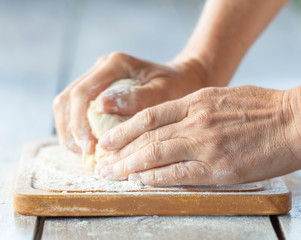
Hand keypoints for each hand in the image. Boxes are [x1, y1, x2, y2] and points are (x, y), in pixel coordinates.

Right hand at [53, 52, 207, 153]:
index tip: (90, 149)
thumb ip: (137, 97)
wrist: (182, 80)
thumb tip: (101, 105)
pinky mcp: (98, 90)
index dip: (79, 123)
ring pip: (66, 104)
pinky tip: (86, 146)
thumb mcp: (164, 92)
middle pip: (67, 98)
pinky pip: (75, 109)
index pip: (82, 93)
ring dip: (69, 131)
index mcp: (115, 64)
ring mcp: (98, 77)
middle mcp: (102, 67)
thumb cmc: (177, 87)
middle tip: (84, 156)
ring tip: (83, 154)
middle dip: (71, 130)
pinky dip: (75, 129)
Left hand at [95, 85, 300, 185]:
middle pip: (147, 136)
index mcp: (198, 101)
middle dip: (120, 150)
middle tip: (101, 162)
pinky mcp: (219, 168)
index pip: (150, 116)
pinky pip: (178, 174)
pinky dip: (155, 178)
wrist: (298, 120)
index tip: (109, 140)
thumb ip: (198, 108)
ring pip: (156, 154)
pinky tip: (140, 182)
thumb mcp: (225, 96)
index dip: (125, 128)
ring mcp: (206, 145)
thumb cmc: (265, 107)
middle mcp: (196, 121)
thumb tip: (175, 121)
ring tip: (111, 174)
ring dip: (130, 165)